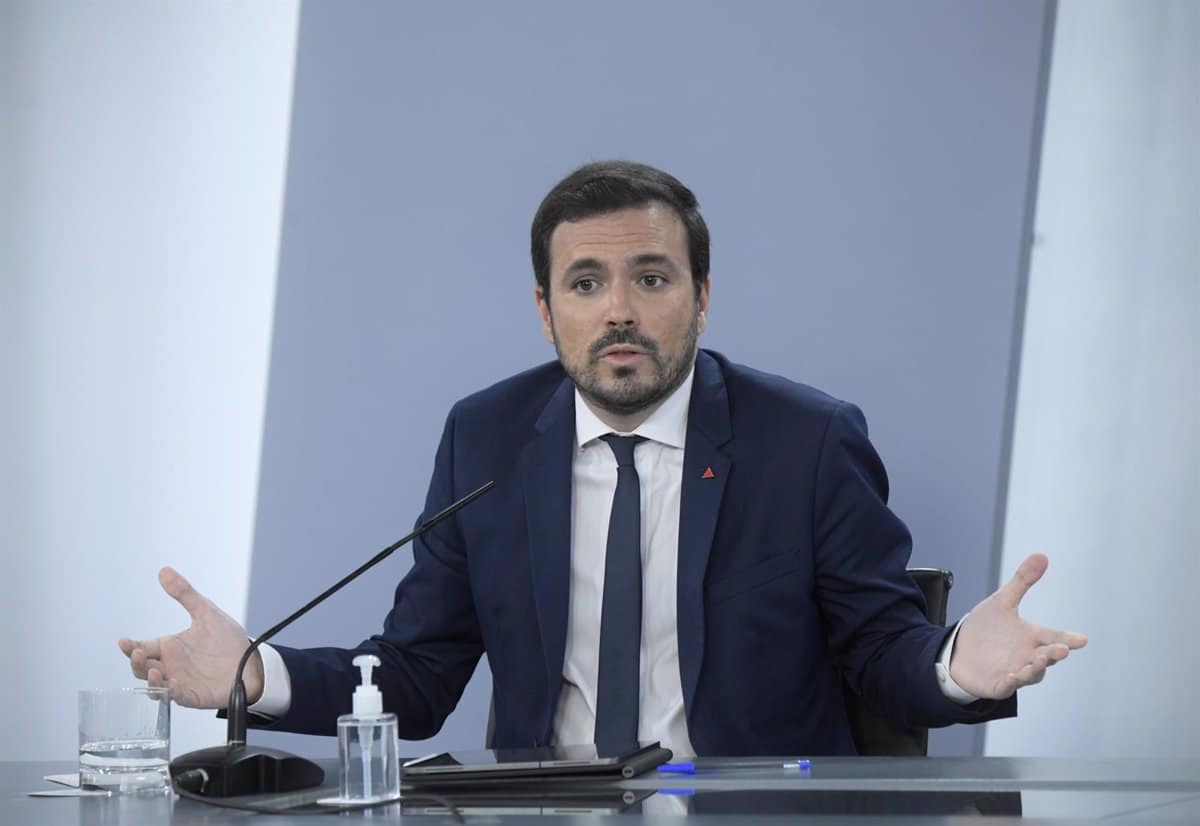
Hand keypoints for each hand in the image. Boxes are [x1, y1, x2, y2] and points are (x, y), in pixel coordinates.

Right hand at [117, 567, 263, 708]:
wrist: (251, 660)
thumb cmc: (226, 640)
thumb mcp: (206, 612)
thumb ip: (185, 594)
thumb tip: (164, 571)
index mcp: (169, 647)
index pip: (143, 647)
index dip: (131, 647)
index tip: (124, 642)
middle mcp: (170, 665)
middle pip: (143, 668)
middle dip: (137, 663)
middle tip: (138, 654)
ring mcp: (180, 682)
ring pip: (155, 686)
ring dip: (151, 680)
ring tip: (154, 671)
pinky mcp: (193, 695)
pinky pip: (177, 698)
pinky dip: (172, 693)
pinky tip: (173, 685)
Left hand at [949, 553, 1086, 699]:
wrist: (961, 649)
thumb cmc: (987, 628)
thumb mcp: (1002, 602)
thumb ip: (1022, 581)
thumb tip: (1042, 555)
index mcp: (1032, 637)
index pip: (1054, 637)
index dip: (1068, 638)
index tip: (1082, 639)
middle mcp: (1028, 656)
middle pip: (1047, 657)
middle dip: (1055, 654)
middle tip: (1062, 649)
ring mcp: (1016, 671)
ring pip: (1032, 674)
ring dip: (1036, 669)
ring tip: (1037, 661)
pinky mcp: (999, 684)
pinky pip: (1007, 686)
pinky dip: (1011, 682)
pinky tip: (1010, 676)